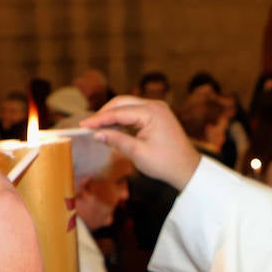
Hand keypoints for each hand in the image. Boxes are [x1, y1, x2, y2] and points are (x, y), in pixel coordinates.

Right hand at [82, 96, 201, 190]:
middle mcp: (155, 105)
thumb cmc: (165, 163)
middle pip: (122, 103)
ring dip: (113, 115)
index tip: (83, 125)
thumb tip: (97, 134)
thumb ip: (116, 140)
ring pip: (128, 106)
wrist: (187, 169)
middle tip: (89, 125)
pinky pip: (135, 112)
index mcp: (152, 112)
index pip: (119, 112)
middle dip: (105, 113)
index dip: (99, 119)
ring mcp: (157, 109)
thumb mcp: (137, 153)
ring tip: (98, 127)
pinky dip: (123, 119)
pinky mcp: (158, 115)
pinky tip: (113, 128)